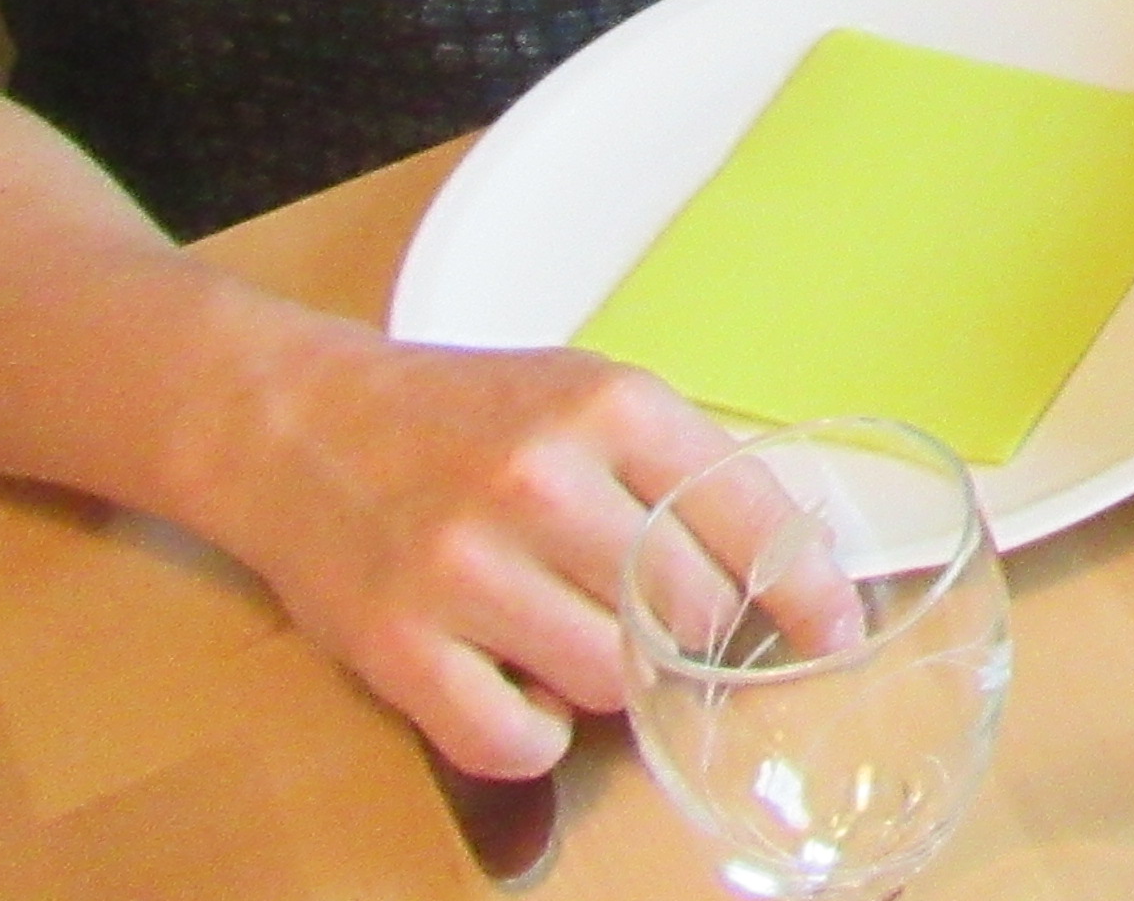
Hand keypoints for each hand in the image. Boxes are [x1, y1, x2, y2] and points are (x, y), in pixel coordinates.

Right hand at [184, 322, 767, 776]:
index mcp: (609, 404)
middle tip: (661, 620)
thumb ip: (680, 466)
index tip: (839, 628)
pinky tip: (521, 684)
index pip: (750, 516)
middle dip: (693, 633)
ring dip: (612, 678)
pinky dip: (537, 733)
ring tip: (569, 630)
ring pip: (613, 678)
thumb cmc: (460, 415)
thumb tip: (793, 561)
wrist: (294, 422)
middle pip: (689, 612)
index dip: (808, 589)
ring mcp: (464, 567)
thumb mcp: (586, 393)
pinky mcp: (397, 646)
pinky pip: (517, 739)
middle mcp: (541, 479)